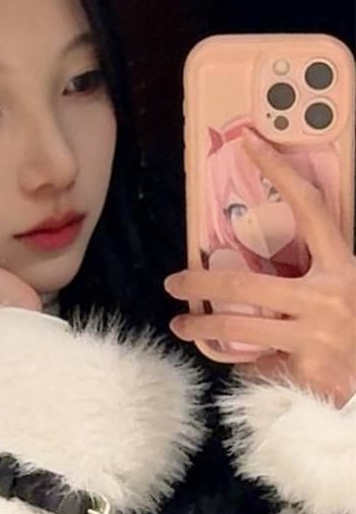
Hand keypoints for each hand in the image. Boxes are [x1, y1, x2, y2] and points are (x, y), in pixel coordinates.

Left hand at [164, 128, 355, 407]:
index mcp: (345, 267)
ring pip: (238, 326)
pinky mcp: (307, 369)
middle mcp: (331, 296)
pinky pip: (260, 361)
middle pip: (245, 281)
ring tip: (181, 325)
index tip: (251, 144)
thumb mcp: (346, 294)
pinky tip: (247, 364)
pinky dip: (250, 362)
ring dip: (201, 327)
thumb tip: (263, 273)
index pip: (311, 208)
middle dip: (200, 281)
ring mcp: (318, 334)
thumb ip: (316, 278)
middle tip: (174, 280)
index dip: (281, 172)